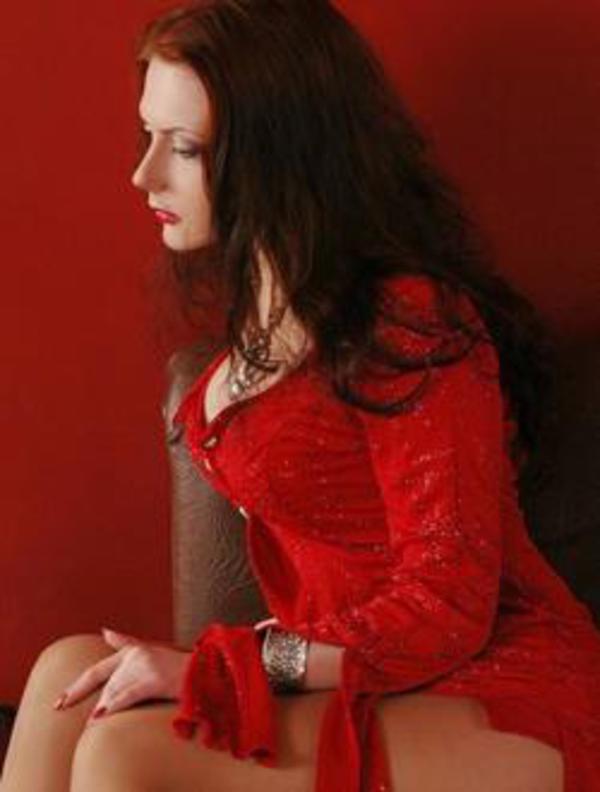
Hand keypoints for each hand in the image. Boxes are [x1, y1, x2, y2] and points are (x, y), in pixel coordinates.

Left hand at [53, 627, 190, 725]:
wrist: (207, 672)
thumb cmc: (182, 668)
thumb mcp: (152, 651)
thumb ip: (127, 642)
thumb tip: (105, 630)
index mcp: (136, 650)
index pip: (100, 668)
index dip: (79, 684)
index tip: (61, 699)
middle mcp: (137, 655)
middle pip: (102, 677)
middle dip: (79, 692)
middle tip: (60, 705)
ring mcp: (145, 666)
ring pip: (114, 690)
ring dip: (102, 707)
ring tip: (91, 722)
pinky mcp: (154, 678)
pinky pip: (127, 696)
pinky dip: (112, 707)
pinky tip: (100, 716)